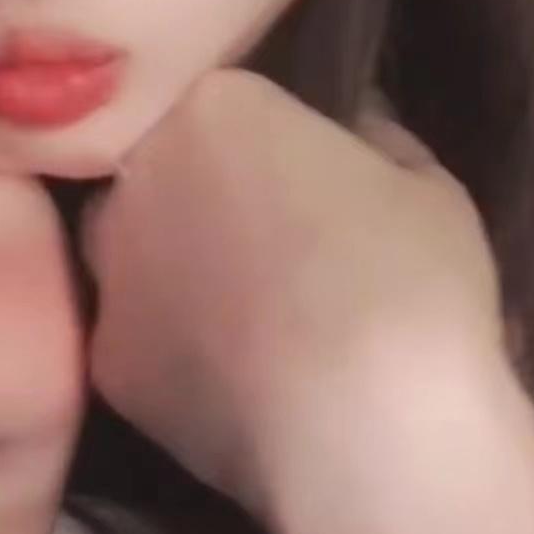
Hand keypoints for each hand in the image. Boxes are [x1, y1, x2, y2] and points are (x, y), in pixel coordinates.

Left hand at [80, 68, 507, 529]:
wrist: (371, 435)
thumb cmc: (412, 286)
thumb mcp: (427, 181)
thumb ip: (372, 137)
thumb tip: (350, 134)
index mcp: (216, 107)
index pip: (228, 98)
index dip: (274, 137)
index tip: (312, 176)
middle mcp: (138, 176)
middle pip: (163, 165)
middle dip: (207, 192)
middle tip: (280, 243)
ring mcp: (111, 271)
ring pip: (134, 248)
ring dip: (177, 264)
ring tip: (254, 312)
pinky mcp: (106, 362)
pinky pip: (140, 332)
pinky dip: (177, 347)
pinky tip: (237, 376)